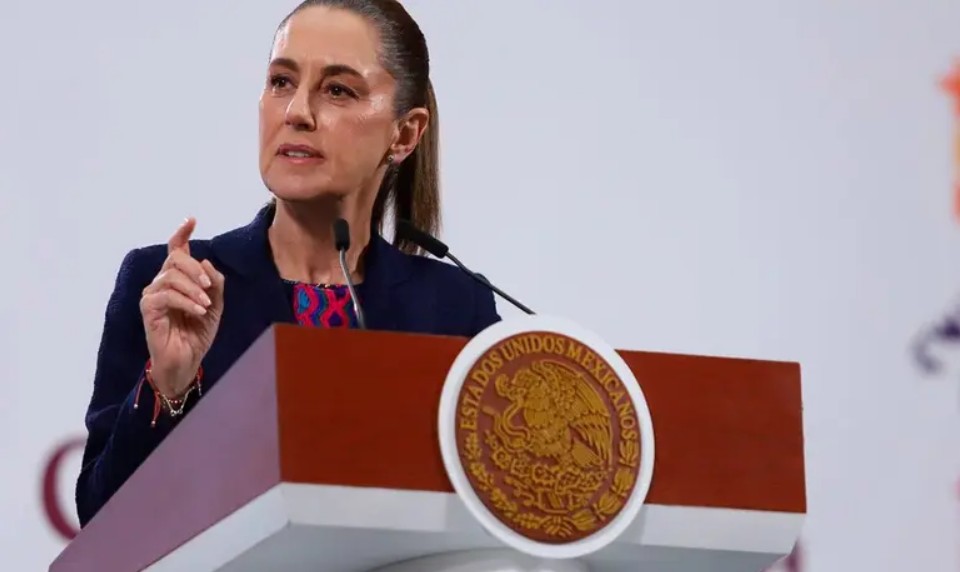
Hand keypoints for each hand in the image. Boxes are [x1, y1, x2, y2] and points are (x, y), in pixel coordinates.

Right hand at [140, 218, 224, 396]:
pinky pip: (167, 296)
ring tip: (205, 306)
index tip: (192, 220)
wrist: (187, 360)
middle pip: (175, 258)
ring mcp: (152, 295)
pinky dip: (186, 302)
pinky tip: (198, 312)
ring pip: (171, 276)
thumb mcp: (215, 305)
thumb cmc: (197, 333)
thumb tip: (205, 261)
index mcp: (178, 279)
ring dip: (193, 289)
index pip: (176, 249)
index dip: (182, 233)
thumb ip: (214, 283)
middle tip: (209, 287)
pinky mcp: (148, 310)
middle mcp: (162, 283)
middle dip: (194, 268)